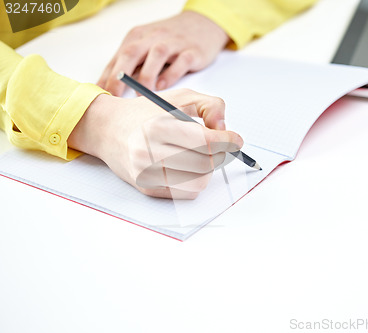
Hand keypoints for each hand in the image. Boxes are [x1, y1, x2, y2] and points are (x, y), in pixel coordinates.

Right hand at [68, 89, 242, 198]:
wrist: (108, 129)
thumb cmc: (146, 112)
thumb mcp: (180, 97)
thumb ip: (210, 105)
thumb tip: (224, 129)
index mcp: (159, 127)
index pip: (206, 141)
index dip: (228, 141)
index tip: (235, 139)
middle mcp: (150, 153)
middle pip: (206, 163)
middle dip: (219, 154)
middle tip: (218, 146)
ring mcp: (147, 174)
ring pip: (199, 181)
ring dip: (208, 168)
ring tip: (202, 154)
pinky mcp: (148, 188)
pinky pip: (186, 192)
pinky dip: (195, 180)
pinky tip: (189, 166)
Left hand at [98, 11, 229, 95]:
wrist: (202, 25)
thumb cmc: (170, 40)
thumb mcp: (147, 47)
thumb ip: (132, 65)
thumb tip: (112, 86)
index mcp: (139, 36)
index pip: (119, 57)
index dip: (108, 76)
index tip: (100, 94)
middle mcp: (154, 37)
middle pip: (132, 53)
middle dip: (120, 76)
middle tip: (114, 96)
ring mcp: (174, 43)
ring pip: (157, 55)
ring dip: (146, 76)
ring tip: (140, 94)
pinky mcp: (192, 51)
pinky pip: (180, 62)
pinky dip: (171, 75)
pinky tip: (163, 87)